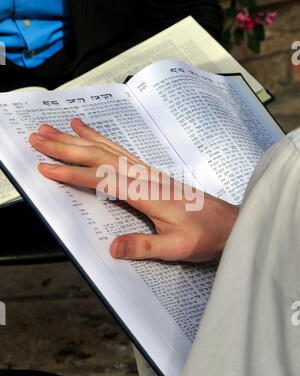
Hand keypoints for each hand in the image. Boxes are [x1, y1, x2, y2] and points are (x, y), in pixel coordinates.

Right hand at [29, 119, 238, 261]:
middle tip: (38, 137)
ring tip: (55, 128)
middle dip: (66, 146)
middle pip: (99, 156)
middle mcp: (144, 176)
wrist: (228, 223)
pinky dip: (101, 138)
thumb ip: (144, 247)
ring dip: (79, 138)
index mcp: (147, 193)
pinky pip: (120, 150)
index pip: (102, 180)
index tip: (47, 168)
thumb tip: (112, 248)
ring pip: (107, 149)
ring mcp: (147, 171)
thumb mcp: (177, 248)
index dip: (73, 174)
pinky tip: (90, 131)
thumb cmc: (205, 235)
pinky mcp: (149, 173)